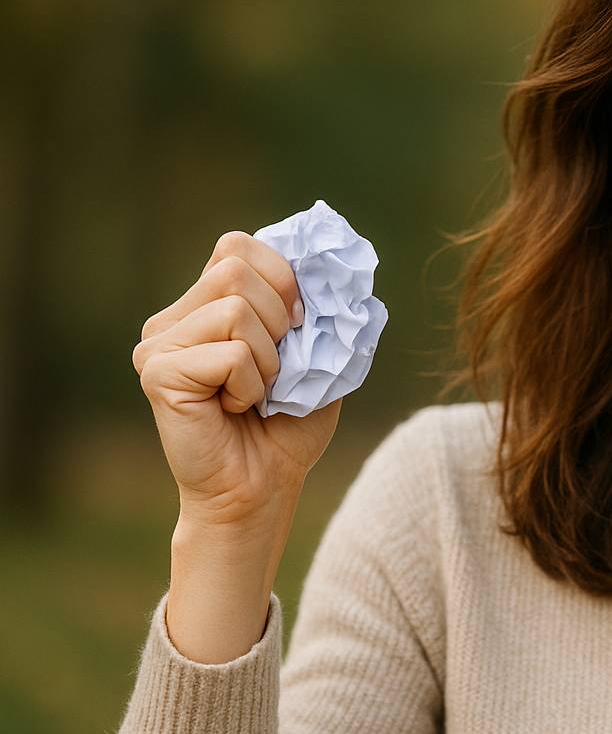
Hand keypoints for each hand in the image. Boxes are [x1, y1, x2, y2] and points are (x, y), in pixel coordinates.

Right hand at [132, 230, 342, 528]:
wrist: (262, 487)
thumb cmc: (288, 424)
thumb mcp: (317, 352)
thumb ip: (315, 304)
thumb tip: (332, 265)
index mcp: (203, 305)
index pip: (237, 246)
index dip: (282, 278)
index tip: (297, 324)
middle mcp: (171, 319)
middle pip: (237, 269)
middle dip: (279, 320)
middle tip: (274, 369)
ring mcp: (157, 344)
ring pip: (237, 309)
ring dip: (268, 358)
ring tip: (254, 393)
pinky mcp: (158, 372)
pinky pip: (231, 354)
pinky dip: (252, 384)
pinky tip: (235, 409)